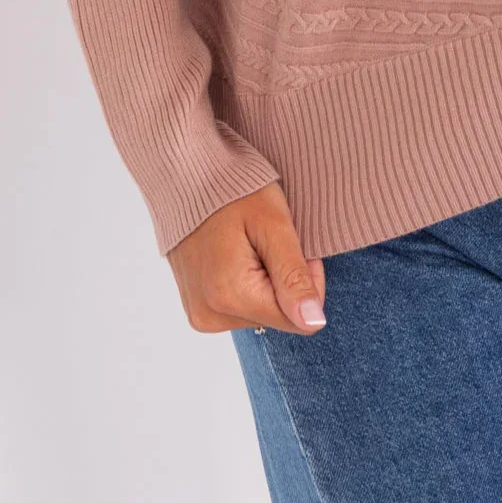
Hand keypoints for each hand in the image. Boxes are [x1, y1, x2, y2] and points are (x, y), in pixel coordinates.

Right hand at [167, 181, 326, 334]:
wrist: (187, 178)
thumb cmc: (234, 192)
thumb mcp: (274, 225)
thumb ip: (294, 277)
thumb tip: (314, 324)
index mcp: (230, 296)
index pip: (298, 317)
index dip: (305, 280)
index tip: (290, 244)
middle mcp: (210, 315)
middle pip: (276, 316)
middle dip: (283, 279)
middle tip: (267, 239)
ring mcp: (200, 315)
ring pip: (260, 312)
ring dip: (265, 281)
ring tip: (247, 243)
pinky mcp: (197, 311)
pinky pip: (239, 309)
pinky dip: (247, 285)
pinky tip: (234, 255)